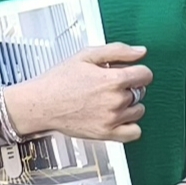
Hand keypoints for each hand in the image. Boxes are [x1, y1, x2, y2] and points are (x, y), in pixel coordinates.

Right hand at [7, 43, 151, 143]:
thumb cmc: (58, 81)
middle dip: (129, 87)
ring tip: (109, 101)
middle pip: (141, 92)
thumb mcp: (86, 56)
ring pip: (138, 111)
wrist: (40, 104)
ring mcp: (112, 119)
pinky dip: (130, 126)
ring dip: (129, 105)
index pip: (145, 75)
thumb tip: (141, 52)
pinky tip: (118, 118)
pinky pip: (134, 133)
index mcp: (113, 79)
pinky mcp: (106, 133)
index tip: (129, 73)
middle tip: (109, 86)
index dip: (137, 71)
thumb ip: (117, 51)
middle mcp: (115, 100)